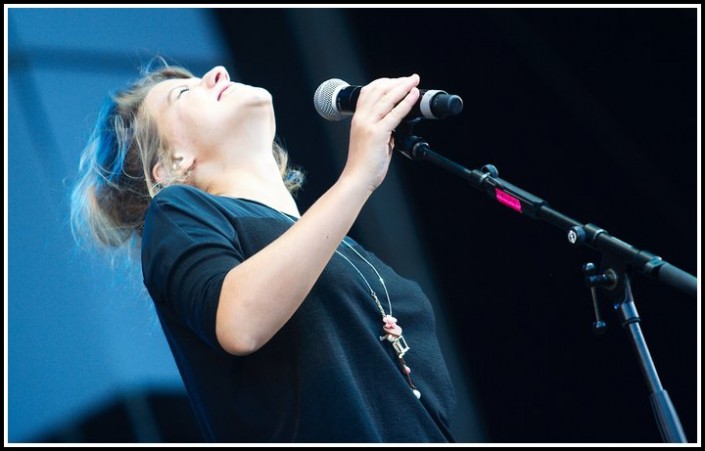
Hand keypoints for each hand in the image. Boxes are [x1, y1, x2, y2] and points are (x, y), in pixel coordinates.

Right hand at [342, 74, 419, 191]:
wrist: (358, 178)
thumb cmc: (364, 164)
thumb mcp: (371, 141)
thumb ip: (382, 130)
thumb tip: (395, 126)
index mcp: (358, 119)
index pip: (368, 92)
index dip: (384, 83)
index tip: (397, 81)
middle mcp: (361, 119)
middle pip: (378, 90)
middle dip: (396, 81)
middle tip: (411, 78)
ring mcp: (368, 125)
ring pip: (386, 98)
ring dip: (403, 87)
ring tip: (414, 81)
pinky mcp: (377, 133)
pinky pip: (394, 114)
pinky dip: (406, 102)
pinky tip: (413, 96)